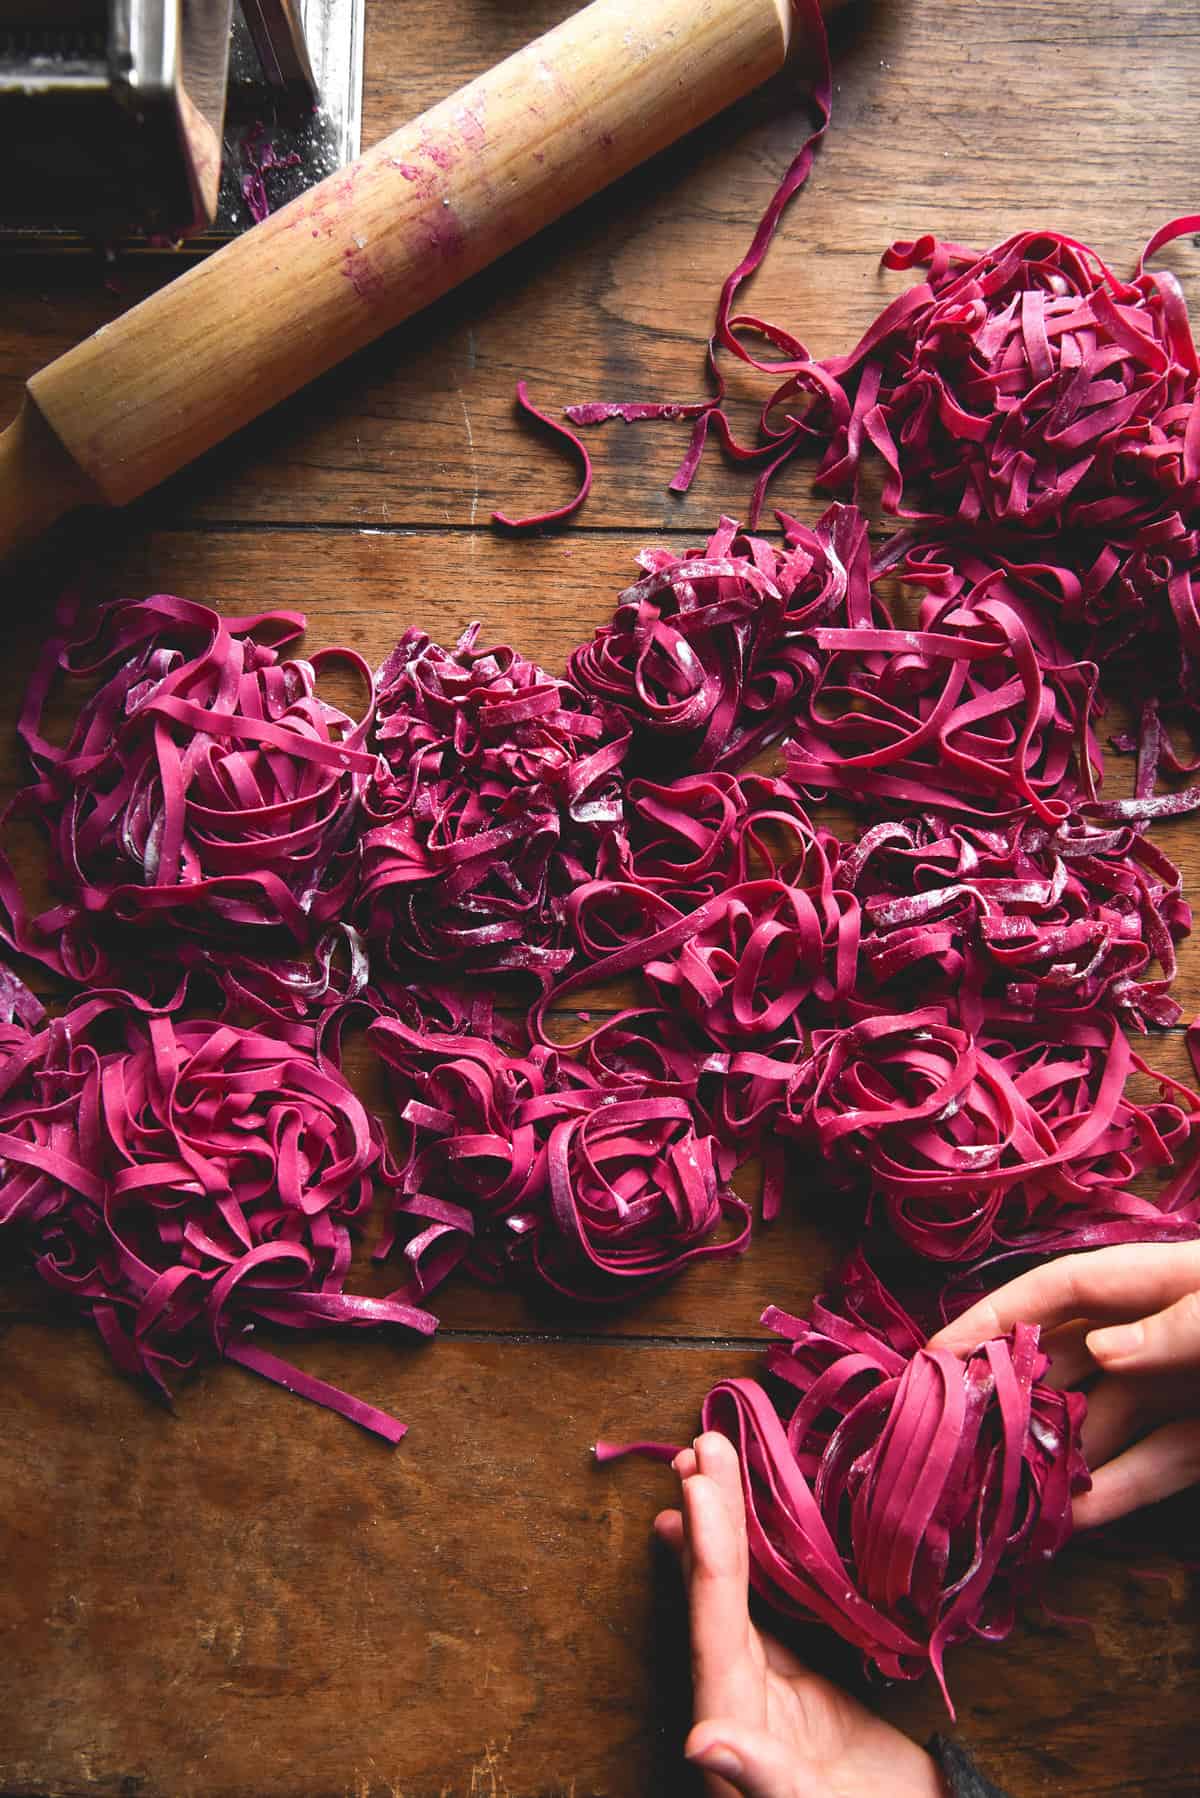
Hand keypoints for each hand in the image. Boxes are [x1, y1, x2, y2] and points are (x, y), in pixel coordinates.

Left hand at [654, 1431, 942, 1797]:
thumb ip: (760, 1778)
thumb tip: (701, 1741)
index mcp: (734, 1722)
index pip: (714, 1622)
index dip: (707, 1550)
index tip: (699, 1482)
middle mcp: (737, 1698)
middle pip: (717, 1594)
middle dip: (710, 1517)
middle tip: (701, 1444)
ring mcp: (768, 1690)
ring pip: (738, 1594)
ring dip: (725, 1529)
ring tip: (707, 1465)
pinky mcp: (800, 1690)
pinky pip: (770, 1610)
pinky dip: (757, 1562)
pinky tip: (750, 1528)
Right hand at [929, 1241, 1199, 1528]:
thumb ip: (1182, 1329)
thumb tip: (1102, 1348)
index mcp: (1163, 1281)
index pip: (1062, 1289)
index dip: (997, 1316)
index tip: (936, 1353)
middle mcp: (1160, 1334)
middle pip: (1070, 1357)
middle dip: (1014, 1394)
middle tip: (957, 1437)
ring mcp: (1184, 1386)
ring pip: (1103, 1419)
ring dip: (1057, 1454)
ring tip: (1004, 1492)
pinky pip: (1156, 1463)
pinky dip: (1116, 1491)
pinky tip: (1073, 1521)